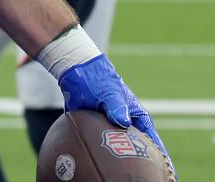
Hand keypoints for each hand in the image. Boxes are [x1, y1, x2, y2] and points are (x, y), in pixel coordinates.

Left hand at [59, 54, 173, 174]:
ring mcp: (111, 130)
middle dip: (138, 167)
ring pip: (117, 153)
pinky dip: (99, 157)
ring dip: (116, 163)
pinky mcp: (96, 131)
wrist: (76, 72)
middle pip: (136, 152)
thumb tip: (123, 122)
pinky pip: (99, 148)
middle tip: (136, 178)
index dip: (160, 162)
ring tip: (116, 176)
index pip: (153, 146)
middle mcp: (127, 127)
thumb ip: (117, 106)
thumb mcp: (109, 92)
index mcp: (138, 119)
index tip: (165, 176)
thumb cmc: (98, 80)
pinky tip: (95, 167)